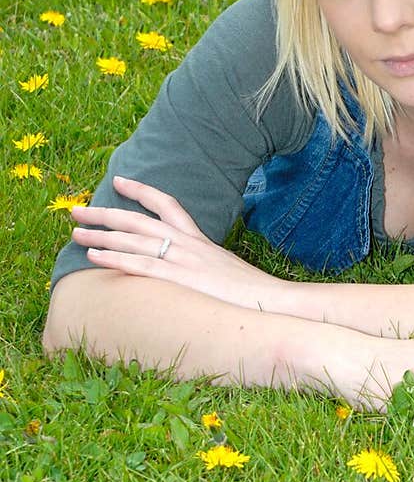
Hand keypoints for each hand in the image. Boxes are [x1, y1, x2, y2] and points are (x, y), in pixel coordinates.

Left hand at [70, 176, 287, 312]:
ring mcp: (183, 260)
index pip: (166, 204)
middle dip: (104, 213)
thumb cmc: (251, 292)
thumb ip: (204, 265)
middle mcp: (187, 243)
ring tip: (74, 234)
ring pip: (133, 241)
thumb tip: (193, 271)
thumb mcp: (224, 270)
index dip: (141, 191)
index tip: (118, 181)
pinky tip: (95, 256)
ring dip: (100, 236)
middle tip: (75, 210)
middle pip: (138, 221)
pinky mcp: (180, 280)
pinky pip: (140, 265)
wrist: (271, 300)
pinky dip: (115, 258)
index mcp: (198, 239)